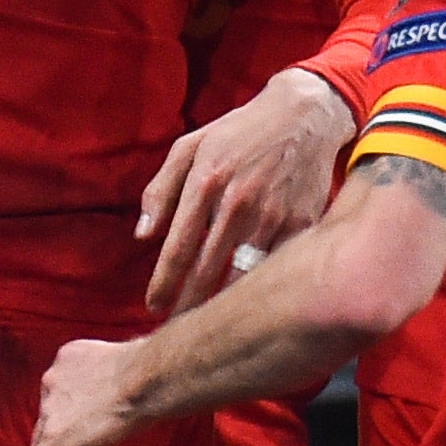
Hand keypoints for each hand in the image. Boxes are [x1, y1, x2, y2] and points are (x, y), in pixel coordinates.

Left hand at [30, 337, 142, 445]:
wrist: (146, 378)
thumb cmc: (150, 373)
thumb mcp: (124, 371)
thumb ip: (110, 385)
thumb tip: (123, 399)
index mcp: (67, 360)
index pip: (62, 396)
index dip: (78, 419)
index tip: (99, 435)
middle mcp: (52, 380)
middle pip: (52, 420)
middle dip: (74, 443)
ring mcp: (49, 409)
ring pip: (45, 444)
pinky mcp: (53, 437)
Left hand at [140, 69, 353, 314]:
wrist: (303, 116)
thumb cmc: (238, 132)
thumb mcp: (190, 145)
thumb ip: (160, 189)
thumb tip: (142, 235)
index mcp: (205, 182)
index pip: (177, 248)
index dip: (163, 284)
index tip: (153, 307)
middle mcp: (237, 203)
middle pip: (206, 271)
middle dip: (187, 305)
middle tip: (175, 329)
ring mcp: (273, 216)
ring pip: (242, 276)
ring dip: (223, 305)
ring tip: (209, 326)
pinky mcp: (302, 224)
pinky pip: (277, 266)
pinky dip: (262, 287)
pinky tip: (251, 304)